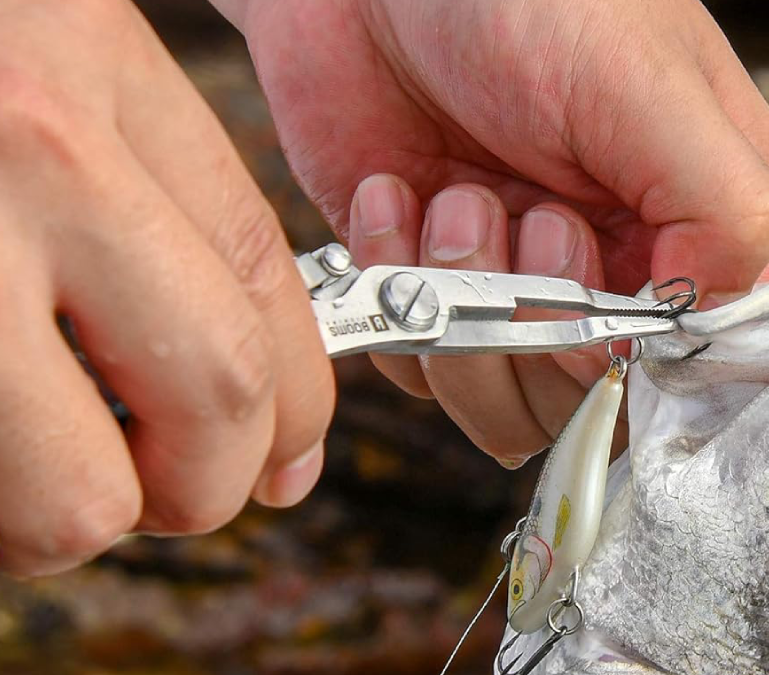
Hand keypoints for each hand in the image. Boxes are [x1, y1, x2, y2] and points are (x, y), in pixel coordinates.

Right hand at [0, 0, 333, 575]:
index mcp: (88, 67)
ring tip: (26, 465)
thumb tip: (256, 412)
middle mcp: (25, 154)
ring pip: (69, 500)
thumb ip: (149, 196)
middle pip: (216, 395)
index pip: (269, 280)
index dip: (298, 402)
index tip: (280, 458)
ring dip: (62, 516)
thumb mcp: (41, 52)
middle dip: (201, 481)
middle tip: (154, 483)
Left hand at [216, 0, 768, 461]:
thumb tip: (708, 323)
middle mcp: (616, 269)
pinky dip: (397, 291)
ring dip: (464, 314)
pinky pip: (417, 362)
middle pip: (598, 403)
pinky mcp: (435, 283)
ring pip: (502, 405)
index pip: (710, 364)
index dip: (652, 366)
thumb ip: (720, 207)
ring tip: (453, 199)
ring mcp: (520, 284)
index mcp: (703, 225)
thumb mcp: (647, 84)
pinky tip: (397, 195)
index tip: (608, 317)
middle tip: (528, 219)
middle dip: (543, 329)